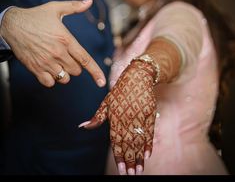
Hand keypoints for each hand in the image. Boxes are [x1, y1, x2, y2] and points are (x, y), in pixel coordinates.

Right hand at [0, 0, 105, 87]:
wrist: (12, 25)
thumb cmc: (35, 16)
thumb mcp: (55, 8)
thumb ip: (74, 6)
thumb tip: (89, 1)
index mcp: (65, 39)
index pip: (85, 59)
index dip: (95, 72)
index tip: (101, 82)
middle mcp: (57, 53)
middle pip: (76, 70)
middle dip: (75, 65)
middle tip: (67, 56)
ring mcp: (46, 62)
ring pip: (64, 78)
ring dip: (64, 73)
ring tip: (57, 62)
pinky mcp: (35, 68)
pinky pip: (49, 83)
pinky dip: (51, 79)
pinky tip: (48, 69)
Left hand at [80, 60, 156, 174]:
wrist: (137, 77)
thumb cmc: (120, 91)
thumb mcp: (106, 102)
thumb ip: (97, 117)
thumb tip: (82, 127)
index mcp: (115, 117)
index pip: (117, 141)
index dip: (119, 156)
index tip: (121, 170)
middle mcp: (127, 119)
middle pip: (129, 143)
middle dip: (130, 161)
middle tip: (131, 175)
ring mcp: (139, 116)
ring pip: (139, 140)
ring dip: (139, 156)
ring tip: (140, 170)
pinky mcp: (149, 113)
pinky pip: (149, 131)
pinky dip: (149, 143)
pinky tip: (148, 154)